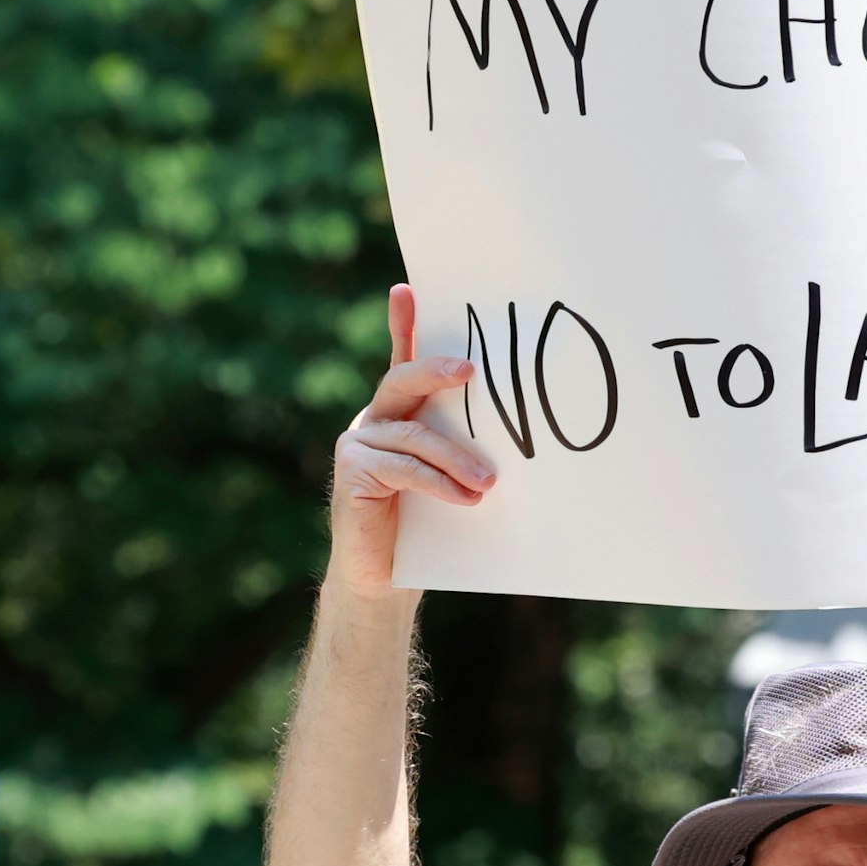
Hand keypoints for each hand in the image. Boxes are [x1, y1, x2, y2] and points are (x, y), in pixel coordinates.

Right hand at [327, 285, 499, 592]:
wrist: (384, 576)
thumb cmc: (424, 522)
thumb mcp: (447, 474)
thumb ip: (461, 445)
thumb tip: (515, 427)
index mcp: (397, 412)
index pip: (402, 359)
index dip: (404, 324)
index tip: (407, 289)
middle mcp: (373, 419)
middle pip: (403, 381)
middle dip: (437, 370)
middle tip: (471, 371)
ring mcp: (357, 444)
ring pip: (414, 434)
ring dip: (456, 457)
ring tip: (489, 481)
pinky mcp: (351, 472)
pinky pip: (403, 468)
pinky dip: (439, 482)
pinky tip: (467, 498)